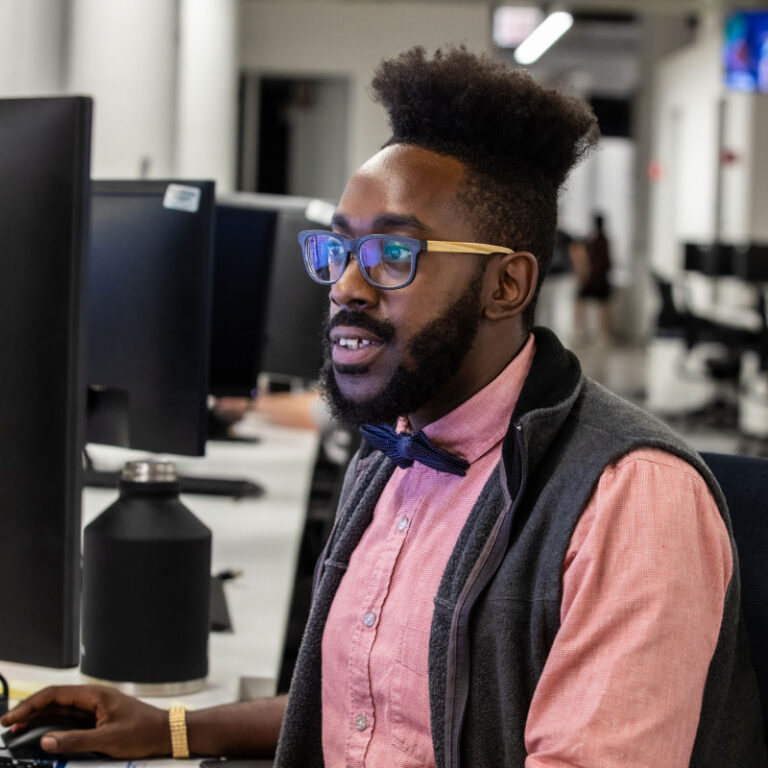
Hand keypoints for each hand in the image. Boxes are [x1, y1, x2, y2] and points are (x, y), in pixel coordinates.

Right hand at [0, 685, 170, 758]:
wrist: (165, 733)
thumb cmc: (143, 731)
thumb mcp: (108, 739)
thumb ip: (76, 740)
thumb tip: (48, 740)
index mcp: (95, 695)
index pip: (55, 695)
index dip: (30, 706)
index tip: (12, 718)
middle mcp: (93, 698)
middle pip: (55, 701)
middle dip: (30, 712)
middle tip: (9, 725)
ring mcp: (95, 708)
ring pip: (61, 711)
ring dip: (39, 719)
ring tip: (19, 730)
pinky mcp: (97, 719)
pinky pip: (70, 720)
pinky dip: (53, 726)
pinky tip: (43, 734)